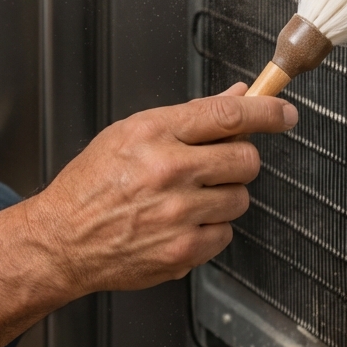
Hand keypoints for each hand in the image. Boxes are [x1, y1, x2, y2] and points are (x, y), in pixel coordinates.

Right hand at [23, 85, 296, 294]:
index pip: (228, 115)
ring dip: (224, 196)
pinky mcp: (183, 250)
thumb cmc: (92, 185)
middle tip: (219, 165)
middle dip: (240, 160)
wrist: (62, 239)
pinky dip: (210, 228)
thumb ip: (189, 116)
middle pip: (245, 159)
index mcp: (153, 134)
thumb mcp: (130, 134)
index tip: (284, 114)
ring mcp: (177, 214)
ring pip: (240, 198)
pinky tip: (180, 223)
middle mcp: (168, 171)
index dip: (267, 112)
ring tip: (188, 197)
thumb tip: (237, 96)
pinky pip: (225, 233)